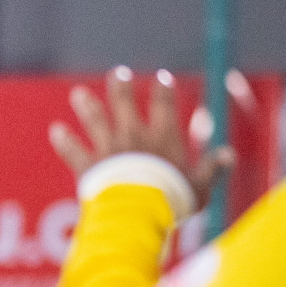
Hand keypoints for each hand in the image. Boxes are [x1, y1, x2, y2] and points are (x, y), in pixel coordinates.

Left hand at [48, 67, 235, 212]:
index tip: (162, 78)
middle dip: (121, 86)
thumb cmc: (172, 201)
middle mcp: (133, 135)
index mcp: (162, 136)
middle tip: (117, 73)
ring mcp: (108, 148)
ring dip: (86, 105)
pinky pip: (73, 150)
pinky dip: (64, 140)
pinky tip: (56, 130)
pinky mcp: (88, 165)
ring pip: (95, 119)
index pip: (164, 104)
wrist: (137, 213)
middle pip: (125, 102)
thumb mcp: (199, 187)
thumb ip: (212, 169)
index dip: (164, 89)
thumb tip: (228, 155)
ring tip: (78, 94)